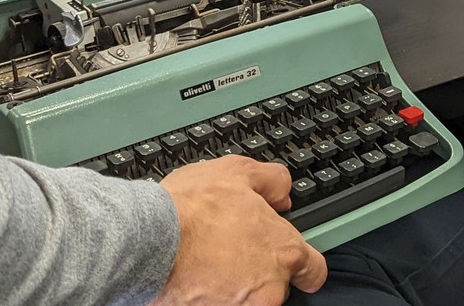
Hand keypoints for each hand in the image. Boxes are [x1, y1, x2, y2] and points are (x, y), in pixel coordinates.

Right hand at [152, 156, 326, 305]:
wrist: (148, 241)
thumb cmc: (190, 209)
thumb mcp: (239, 171)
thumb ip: (273, 181)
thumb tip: (282, 192)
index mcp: (284, 252)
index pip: (314, 271)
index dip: (303, 263)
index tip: (291, 258)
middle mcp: (269, 288)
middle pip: (277, 285)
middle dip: (260, 269)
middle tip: (234, 248)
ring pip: (249, 299)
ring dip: (235, 284)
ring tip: (210, 260)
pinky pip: (220, 305)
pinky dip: (211, 295)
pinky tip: (196, 276)